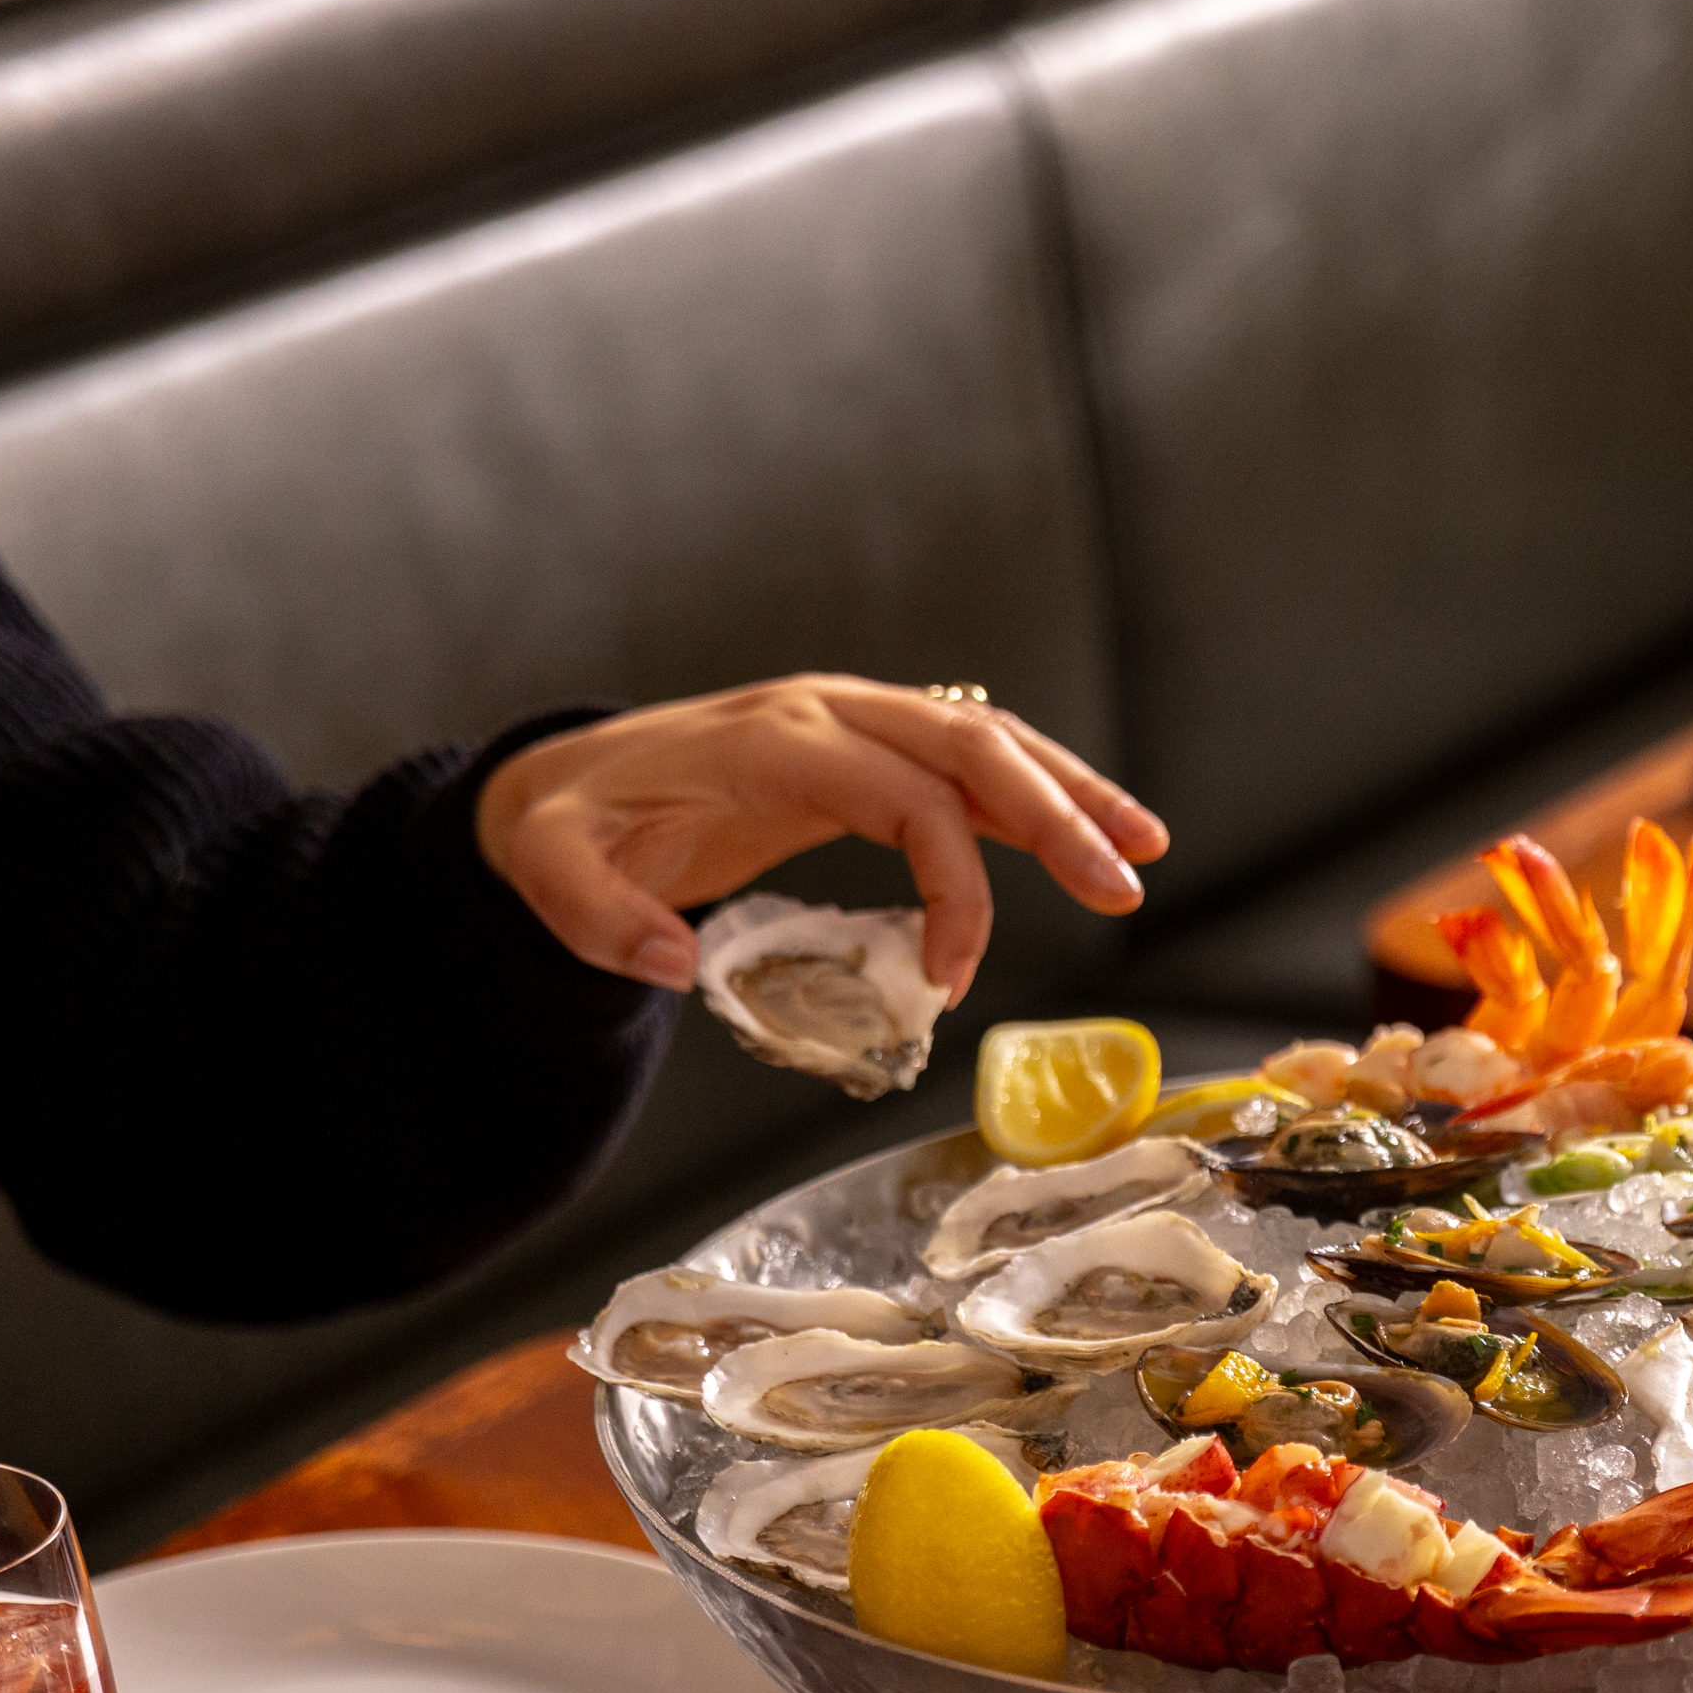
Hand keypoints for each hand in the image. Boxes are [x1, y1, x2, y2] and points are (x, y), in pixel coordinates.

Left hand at [473, 677, 1169, 999]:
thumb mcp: (547, 871)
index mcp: (775, 741)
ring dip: (1071, 792)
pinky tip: (1089, 833)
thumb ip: (597, 918)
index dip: (952, 887)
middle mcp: (829, 711)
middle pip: (974, 747)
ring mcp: (853, 719)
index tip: (951, 981)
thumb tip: (669, 963)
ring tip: (1145, 849)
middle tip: (1124, 887)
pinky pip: (967, 758)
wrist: (561, 782)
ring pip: (987, 739)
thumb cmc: (566, 828)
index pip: (906, 798)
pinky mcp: (864, 745)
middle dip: (1060, 815)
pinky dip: (1036, 791)